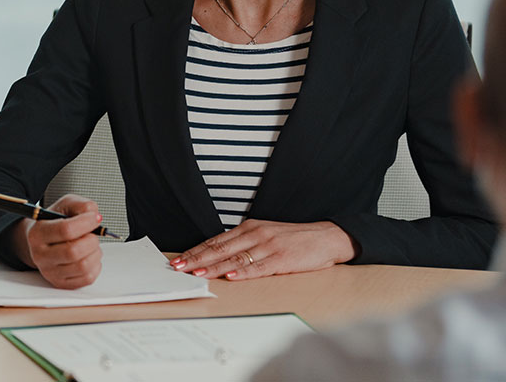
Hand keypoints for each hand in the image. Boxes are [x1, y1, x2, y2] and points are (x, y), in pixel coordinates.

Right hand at [6, 194, 102, 289]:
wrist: (44, 240)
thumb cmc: (56, 222)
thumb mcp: (66, 205)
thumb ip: (81, 206)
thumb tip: (94, 216)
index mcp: (38, 233)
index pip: (65, 230)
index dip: (86, 223)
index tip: (95, 218)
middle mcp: (40, 255)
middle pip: (73, 252)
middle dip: (91, 240)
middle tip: (93, 234)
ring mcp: (50, 272)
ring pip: (82, 266)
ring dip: (95, 253)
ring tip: (91, 245)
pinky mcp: (61, 283)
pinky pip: (87, 278)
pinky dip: (95, 265)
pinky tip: (89, 256)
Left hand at [169, 219, 355, 279]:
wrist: (327, 237)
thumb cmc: (295, 239)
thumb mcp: (265, 235)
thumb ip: (244, 244)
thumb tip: (220, 256)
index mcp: (249, 228)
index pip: (216, 241)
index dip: (196, 251)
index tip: (179, 259)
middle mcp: (255, 235)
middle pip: (220, 248)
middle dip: (197, 259)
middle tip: (178, 267)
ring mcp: (268, 246)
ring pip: (235, 258)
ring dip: (214, 267)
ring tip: (197, 273)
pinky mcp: (282, 259)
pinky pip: (259, 267)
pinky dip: (243, 272)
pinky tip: (230, 276)